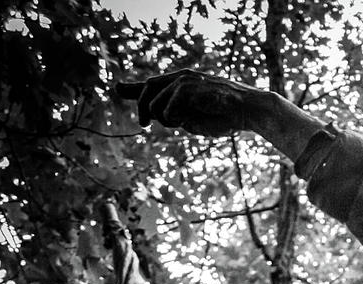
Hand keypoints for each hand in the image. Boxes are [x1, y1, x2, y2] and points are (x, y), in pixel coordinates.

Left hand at [117, 69, 254, 136]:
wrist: (246, 109)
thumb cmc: (224, 116)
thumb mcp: (195, 117)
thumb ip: (176, 114)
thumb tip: (155, 116)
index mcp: (181, 84)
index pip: (152, 85)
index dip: (133, 88)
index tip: (117, 88)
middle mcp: (179, 79)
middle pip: (147, 91)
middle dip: (140, 109)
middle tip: (142, 125)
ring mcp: (182, 81)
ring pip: (154, 105)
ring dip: (165, 120)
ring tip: (185, 122)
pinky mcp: (185, 88)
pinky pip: (167, 111)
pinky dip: (175, 120)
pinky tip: (190, 119)